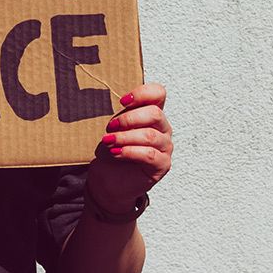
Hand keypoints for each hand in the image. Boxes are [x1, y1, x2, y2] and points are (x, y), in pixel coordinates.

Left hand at [87, 83, 172, 211]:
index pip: (158, 94)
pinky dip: (129, 152)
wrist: (109, 178)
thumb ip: (117, 114)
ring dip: (125, 137)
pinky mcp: (162, 165)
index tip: (122, 102)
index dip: (143, 93)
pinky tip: (115, 152)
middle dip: (129, 119)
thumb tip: (107, 103)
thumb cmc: (111, 149)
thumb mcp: (112, 127)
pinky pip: (149, 154)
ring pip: (150, 136)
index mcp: (151, 113)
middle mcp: (162, 128)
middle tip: (110, 127)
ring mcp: (165, 147)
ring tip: (108, 141)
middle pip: (155, 114)